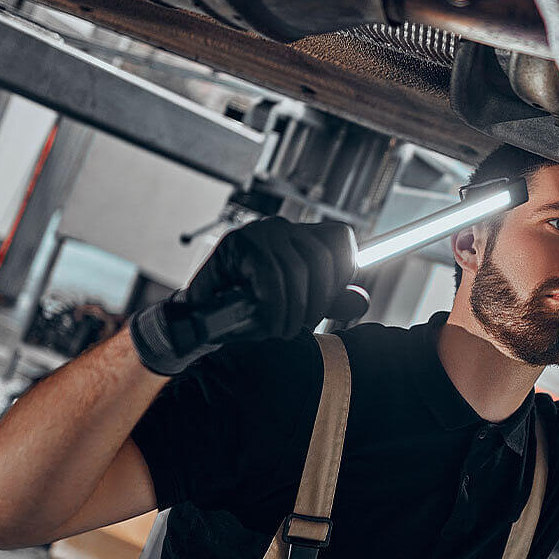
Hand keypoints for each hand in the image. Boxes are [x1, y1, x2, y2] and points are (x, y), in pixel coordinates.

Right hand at [130, 217, 356, 374]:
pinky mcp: (236, 243)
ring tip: (280, 331)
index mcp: (299, 237)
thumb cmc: (247, 313)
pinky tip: (266, 323)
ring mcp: (259, 232)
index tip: (323, 305)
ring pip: (297, 271)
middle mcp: (282, 228)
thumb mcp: (297, 307)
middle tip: (298, 328)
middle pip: (322, 258)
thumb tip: (360, 300)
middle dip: (315, 301)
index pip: (339, 240)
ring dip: (292, 310)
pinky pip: (270, 276)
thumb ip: (328, 301)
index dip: (341, 272)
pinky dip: (274, 306)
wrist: (198, 321)